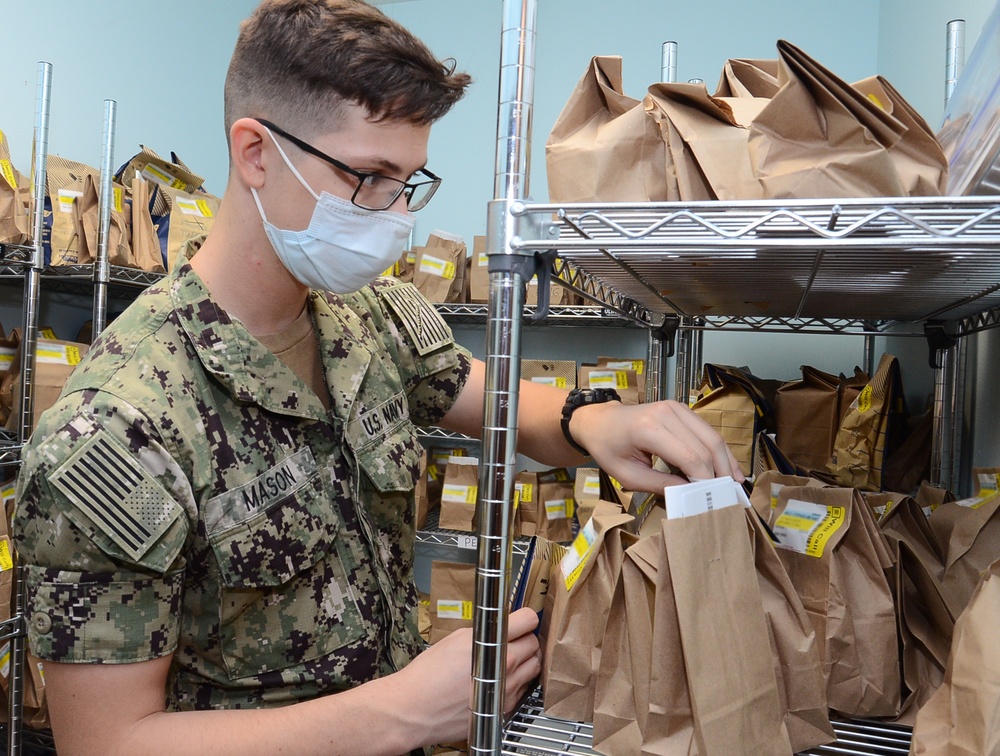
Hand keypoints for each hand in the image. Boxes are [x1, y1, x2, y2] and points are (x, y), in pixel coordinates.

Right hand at [395, 607, 540, 745]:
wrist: (415, 708)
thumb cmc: (428, 675)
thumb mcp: (456, 638)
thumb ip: (484, 631)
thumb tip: (500, 626)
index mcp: (492, 644)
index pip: (528, 621)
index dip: (526, 617)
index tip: (523, 619)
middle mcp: (505, 667)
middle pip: (534, 645)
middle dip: (526, 639)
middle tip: (515, 639)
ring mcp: (507, 690)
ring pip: (534, 668)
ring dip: (526, 661)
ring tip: (510, 659)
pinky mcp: (504, 709)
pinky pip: (523, 690)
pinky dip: (518, 682)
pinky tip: (502, 680)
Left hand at [569, 399, 742, 491]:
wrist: (600, 421)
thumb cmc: (608, 448)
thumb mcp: (627, 475)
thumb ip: (659, 485)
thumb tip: (689, 496)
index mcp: (649, 428)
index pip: (689, 456)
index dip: (705, 479)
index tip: (712, 499)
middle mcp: (666, 413)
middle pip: (706, 445)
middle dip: (720, 472)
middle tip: (728, 496)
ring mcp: (676, 408)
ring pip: (711, 436)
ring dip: (725, 461)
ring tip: (734, 484)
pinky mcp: (682, 409)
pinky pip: (706, 430)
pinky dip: (718, 450)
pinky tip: (727, 468)